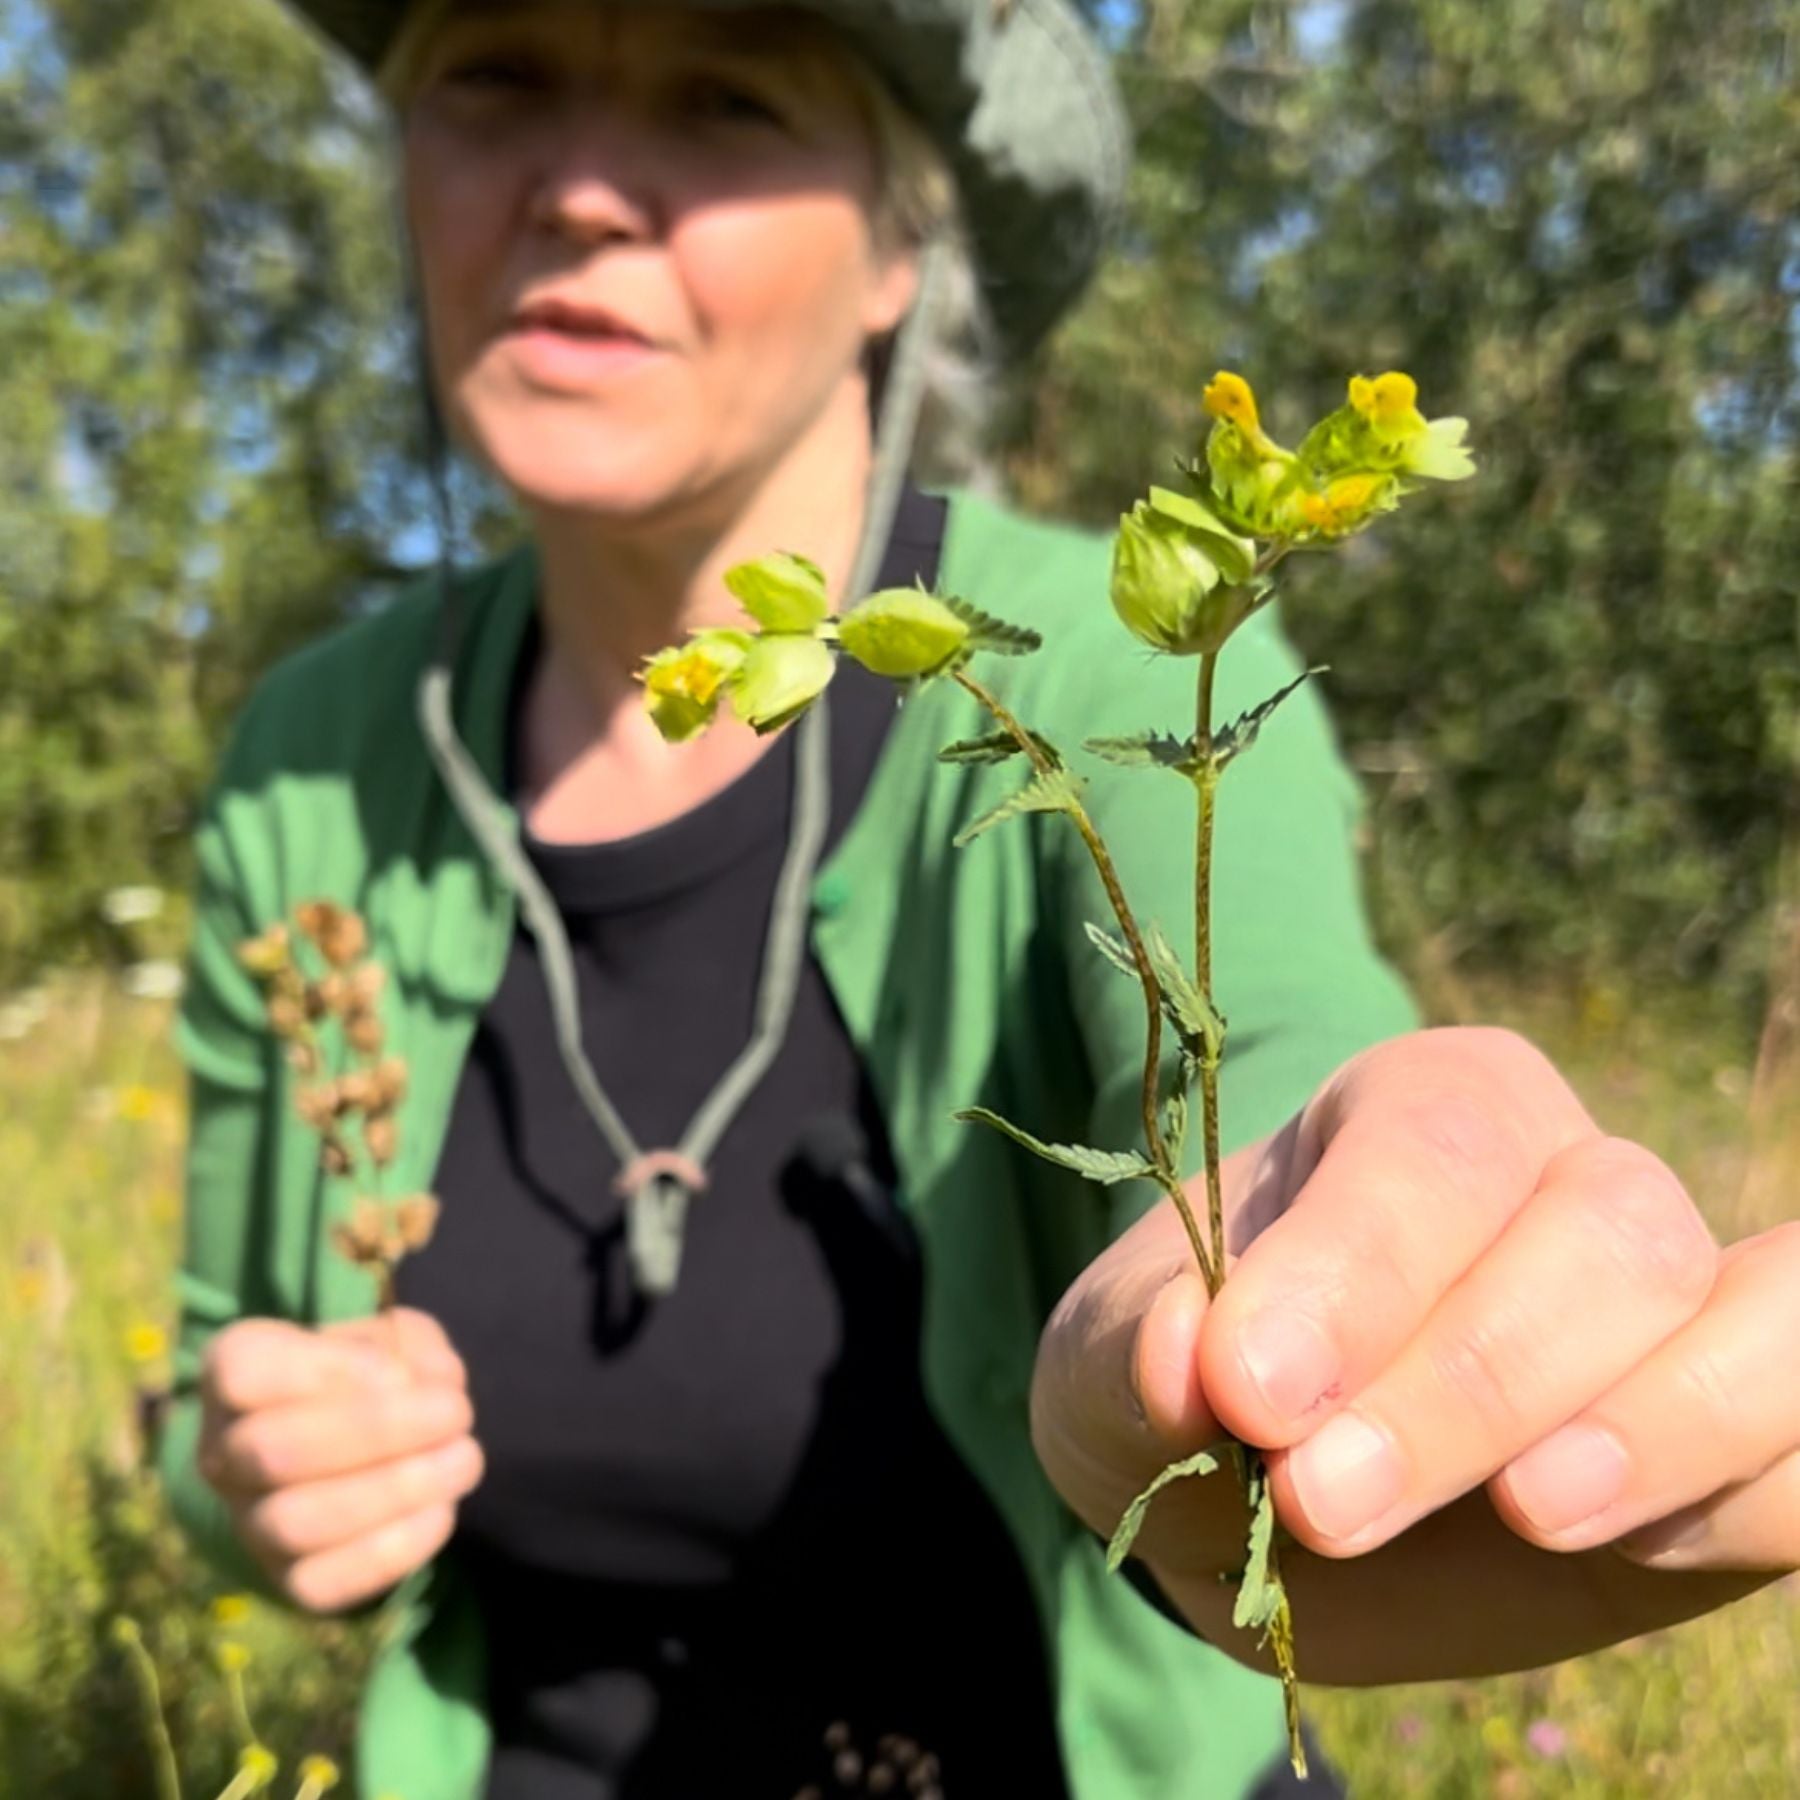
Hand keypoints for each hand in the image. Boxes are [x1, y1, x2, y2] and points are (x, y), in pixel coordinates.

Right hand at [197, 1307, 484, 1613]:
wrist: (357, 1450)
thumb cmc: (372, 1374)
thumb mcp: (394, 1338)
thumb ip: (407, 1349)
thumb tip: (417, 1387)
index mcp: (234, 1373)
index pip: (243, 1371)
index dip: (328, 1369)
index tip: (399, 1372)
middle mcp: (223, 1454)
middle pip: (271, 1451)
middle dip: (378, 1430)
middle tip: (459, 1412)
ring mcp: (248, 1524)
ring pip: (294, 1523)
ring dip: (394, 1490)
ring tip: (464, 1459)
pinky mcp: (286, 1581)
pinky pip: (323, 1583)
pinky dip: (393, 1548)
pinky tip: (441, 1509)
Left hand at [1031, 1027, 1797, 1682]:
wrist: (1257, 1486)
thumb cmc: (1197, 1379)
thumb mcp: (1119, 1363)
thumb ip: (1147, 1355)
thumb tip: (1199, 1365)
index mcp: (1424, 1109)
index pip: (1435, 1148)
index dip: (1358, 1267)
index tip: (1252, 1389)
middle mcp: (1565, 1176)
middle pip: (1600, 1231)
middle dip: (1471, 1378)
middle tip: (1320, 1501)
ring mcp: (1672, 1310)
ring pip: (1757, 1319)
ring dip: (1652, 1428)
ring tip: (1527, 1516)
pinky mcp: (1733, 1443)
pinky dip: (1751, 1496)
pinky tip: (1613, 1549)